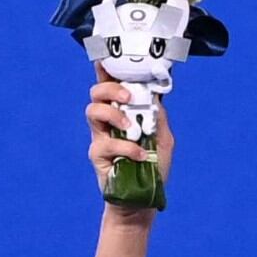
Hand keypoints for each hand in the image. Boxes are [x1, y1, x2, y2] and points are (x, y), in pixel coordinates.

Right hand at [85, 73, 169, 199]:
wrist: (141, 199)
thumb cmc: (151, 168)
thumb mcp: (164, 138)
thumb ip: (158, 116)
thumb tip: (154, 96)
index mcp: (124, 112)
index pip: (112, 86)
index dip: (106, 70)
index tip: (106, 57)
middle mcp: (108, 121)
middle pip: (96, 92)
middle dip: (110, 89)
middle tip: (127, 98)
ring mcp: (100, 137)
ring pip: (93, 111)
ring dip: (113, 114)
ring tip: (130, 128)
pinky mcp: (97, 155)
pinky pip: (106, 143)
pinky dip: (126, 147)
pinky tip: (139, 156)